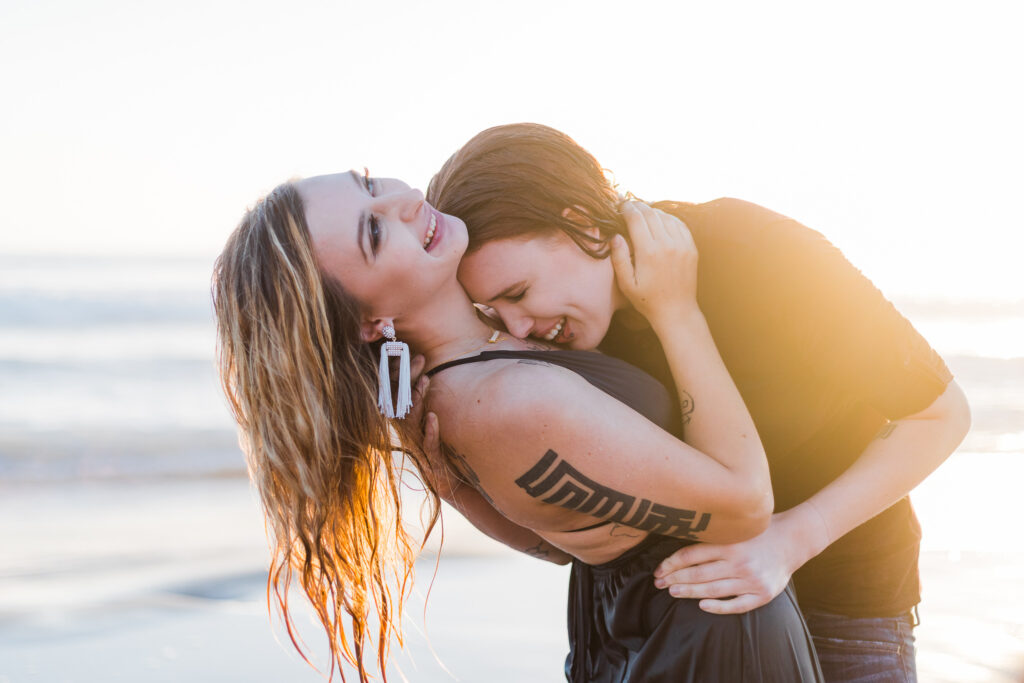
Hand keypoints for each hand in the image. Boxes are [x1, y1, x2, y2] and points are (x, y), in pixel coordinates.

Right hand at [405, 356, 459, 500]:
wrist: (452, 485)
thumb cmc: (443, 450)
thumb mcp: (434, 423)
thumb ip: (429, 402)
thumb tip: (433, 373)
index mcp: (407, 422)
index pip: (398, 394)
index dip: (401, 374)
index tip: (410, 354)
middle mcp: (408, 433)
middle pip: (402, 402)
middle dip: (409, 379)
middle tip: (420, 359)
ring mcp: (418, 447)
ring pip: (412, 421)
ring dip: (418, 401)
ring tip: (424, 382)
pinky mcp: (430, 462)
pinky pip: (428, 444)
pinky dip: (430, 431)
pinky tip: (434, 418)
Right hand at [610, 202, 697, 324]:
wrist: (676, 311)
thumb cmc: (647, 300)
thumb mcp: (626, 283)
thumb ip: (619, 258)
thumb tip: (615, 236)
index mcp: (649, 252)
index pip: (636, 219)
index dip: (627, 208)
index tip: (620, 205)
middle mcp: (667, 245)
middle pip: (651, 214)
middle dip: (638, 206)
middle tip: (629, 205)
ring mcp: (682, 245)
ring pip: (666, 217)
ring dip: (653, 211)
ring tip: (643, 211)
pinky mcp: (691, 248)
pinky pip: (680, 225)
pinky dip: (669, 218)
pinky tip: (661, 219)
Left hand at [652, 512, 808, 613]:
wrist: (794, 540)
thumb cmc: (759, 532)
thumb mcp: (735, 528)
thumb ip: (712, 536)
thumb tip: (679, 546)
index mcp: (730, 543)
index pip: (691, 555)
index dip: (671, 563)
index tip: (659, 569)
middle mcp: (739, 562)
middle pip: (698, 574)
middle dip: (675, 579)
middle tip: (659, 583)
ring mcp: (751, 580)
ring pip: (713, 590)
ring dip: (689, 592)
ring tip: (673, 592)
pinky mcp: (763, 595)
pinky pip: (737, 606)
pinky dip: (718, 607)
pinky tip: (702, 605)